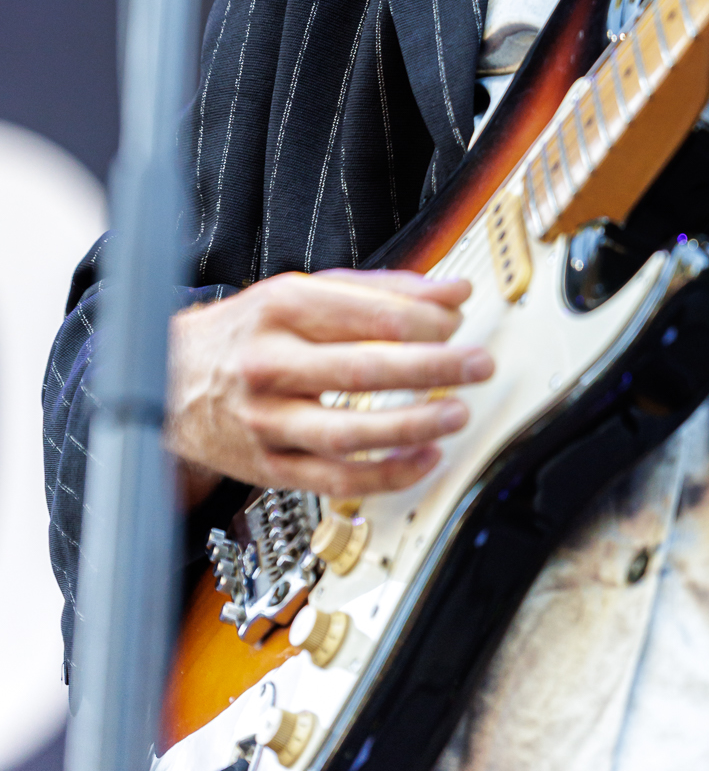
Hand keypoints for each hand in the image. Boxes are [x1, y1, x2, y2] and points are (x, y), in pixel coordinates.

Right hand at [164, 268, 493, 503]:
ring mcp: (268, 420)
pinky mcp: (269, 466)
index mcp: (282, 308)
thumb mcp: (302, 291)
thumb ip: (382, 290)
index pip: (369, 315)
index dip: (425, 321)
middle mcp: (271, 363)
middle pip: (365, 369)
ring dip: (413, 426)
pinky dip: (387, 474)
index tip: (460, 322)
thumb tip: (453, 291)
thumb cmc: (247, 331)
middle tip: (479, 365)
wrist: (166, 378)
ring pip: (350, 432)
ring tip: (456, 413)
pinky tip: (423, 458)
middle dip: (433, 369)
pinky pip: (336, 480)